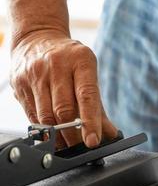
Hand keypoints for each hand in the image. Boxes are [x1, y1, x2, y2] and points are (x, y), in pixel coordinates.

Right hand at [10, 30, 117, 147]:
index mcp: (80, 60)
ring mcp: (35, 74)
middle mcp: (56, 65)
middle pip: (64, 109)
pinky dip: (44, 130)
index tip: (93, 141)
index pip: (87, 96)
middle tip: (80, 145)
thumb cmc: (69, 60)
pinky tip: (52, 135)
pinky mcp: (19, 84)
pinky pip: (32, 115)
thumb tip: (109, 132)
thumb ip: (98, 105)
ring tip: (67, 145)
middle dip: (73, 134)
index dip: (91, 121)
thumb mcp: (88, 74)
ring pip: (46, 116)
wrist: (38, 39)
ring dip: (57, 136)